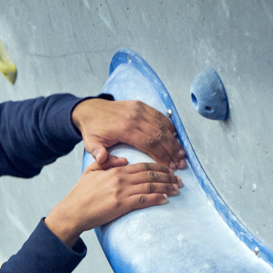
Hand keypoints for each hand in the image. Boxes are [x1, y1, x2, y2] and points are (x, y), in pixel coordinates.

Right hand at [44, 158, 181, 245]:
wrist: (73, 211)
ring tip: (176, 189)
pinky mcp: (122, 205)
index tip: (169, 170)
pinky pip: (144, 200)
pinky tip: (165, 199)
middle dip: (167, 177)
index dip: (159, 167)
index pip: (142, 166)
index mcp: (115, 170)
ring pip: (150, 187)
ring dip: (166, 187)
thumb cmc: (80, 194)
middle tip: (179, 180)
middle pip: (150, 175)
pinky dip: (157, 199)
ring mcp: (122, 192)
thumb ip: (106, 162)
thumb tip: (123, 159)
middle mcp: (121, 179)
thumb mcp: (91, 171)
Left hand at [72, 98, 186, 169]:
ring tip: (181, 153)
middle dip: (172, 150)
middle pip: (159, 135)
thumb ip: (98, 153)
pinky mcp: (141, 105)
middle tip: (181, 163)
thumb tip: (102, 160)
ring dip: (173, 140)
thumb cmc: (92, 130)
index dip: (162, 155)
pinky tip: (176, 137)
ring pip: (162, 125)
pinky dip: (169, 126)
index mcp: (124, 129)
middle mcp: (135, 117)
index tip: (170, 166)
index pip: (149, 144)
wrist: (90, 109)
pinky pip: (159, 115)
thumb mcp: (91, 144)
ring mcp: (139, 109)